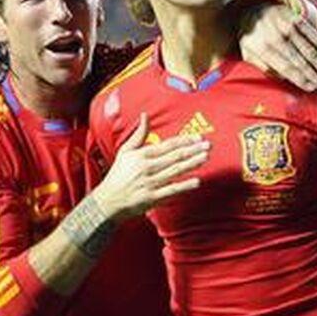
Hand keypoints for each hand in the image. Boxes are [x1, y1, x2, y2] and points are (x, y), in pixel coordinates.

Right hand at [93, 114, 209, 220]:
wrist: (108, 201)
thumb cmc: (118, 175)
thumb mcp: (125, 151)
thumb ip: (139, 134)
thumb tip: (145, 115)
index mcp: (141, 155)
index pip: (167, 145)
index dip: (184, 140)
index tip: (197, 137)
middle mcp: (146, 167)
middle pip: (174, 157)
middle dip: (193, 150)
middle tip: (208, 145)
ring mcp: (150, 183)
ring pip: (175, 171)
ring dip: (192, 164)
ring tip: (205, 157)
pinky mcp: (152, 198)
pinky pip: (171, 190)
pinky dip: (184, 186)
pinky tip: (197, 181)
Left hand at [239, 3, 316, 91]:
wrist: (252, 7)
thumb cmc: (251, 36)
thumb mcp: (248, 53)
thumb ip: (263, 67)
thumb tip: (284, 79)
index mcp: (262, 48)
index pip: (285, 68)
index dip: (299, 79)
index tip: (312, 89)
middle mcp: (276, 37)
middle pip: (300, 61)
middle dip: (315, 76)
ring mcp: (287, 27)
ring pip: (309, 50)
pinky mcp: (296, 19)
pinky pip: (313, 34)